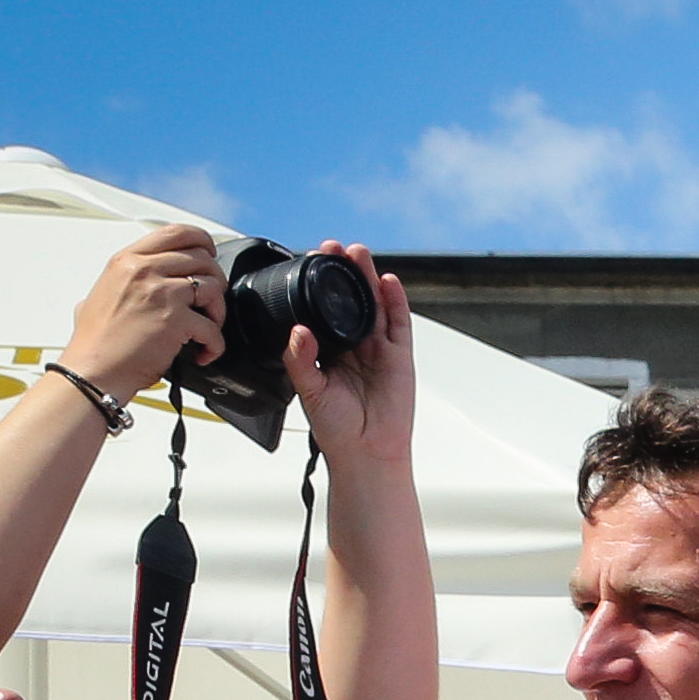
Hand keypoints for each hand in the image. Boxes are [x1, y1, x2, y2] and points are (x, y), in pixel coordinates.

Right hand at [60, 224, 225, 404]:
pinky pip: (213, 326)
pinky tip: (203, 352)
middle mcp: (143, 270)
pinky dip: (215, 344)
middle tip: (209, 303)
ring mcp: (160, 293)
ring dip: (218, 312)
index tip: (210, 254)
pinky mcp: (175, 319)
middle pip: (202, 258)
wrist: (93, 370)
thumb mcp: (101, 293)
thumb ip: (123, 281)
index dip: (202, 241)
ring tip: (205, 329)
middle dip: (215, 281)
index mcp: (127, 260)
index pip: (175, 232)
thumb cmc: (97, 341)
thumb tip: (135, 283)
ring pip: (213, 286)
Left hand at [290, 249, 416, 468]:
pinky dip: (396, 302)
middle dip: (344, 273)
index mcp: (327, 350)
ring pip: (374, 305)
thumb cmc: (337, 427)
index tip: (310, 261)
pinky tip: (388, 281)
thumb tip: (298, 330)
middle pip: (349, 300)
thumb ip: (300, 358)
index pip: (321, 308)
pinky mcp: (400, 357)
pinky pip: (399, 323)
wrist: (366, 451)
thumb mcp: (308, 389)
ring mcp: (378, 349)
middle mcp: (353, 346)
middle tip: (334, 248)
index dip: (318, 284)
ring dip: (368, 279)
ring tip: (359, 254)